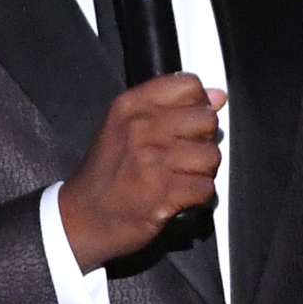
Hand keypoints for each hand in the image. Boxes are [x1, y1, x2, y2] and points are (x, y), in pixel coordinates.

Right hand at [59, 73, 224, 273]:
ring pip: (211, 155)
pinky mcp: (163, 192)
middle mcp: (141, 127)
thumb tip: (219, 96)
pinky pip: (206, 187)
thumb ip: (172, 107)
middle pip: (207, 120)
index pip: (190, 86)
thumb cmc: (107, 173)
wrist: (83, 217)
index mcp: (131, 105)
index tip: (186, 124)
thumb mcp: (126, 127)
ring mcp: (152, 160)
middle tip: (183, 155)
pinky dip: (198, 196)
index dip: (197, 105)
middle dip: (203, 140)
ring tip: (179, 177)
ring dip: (202, 171)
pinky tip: (178, 195)